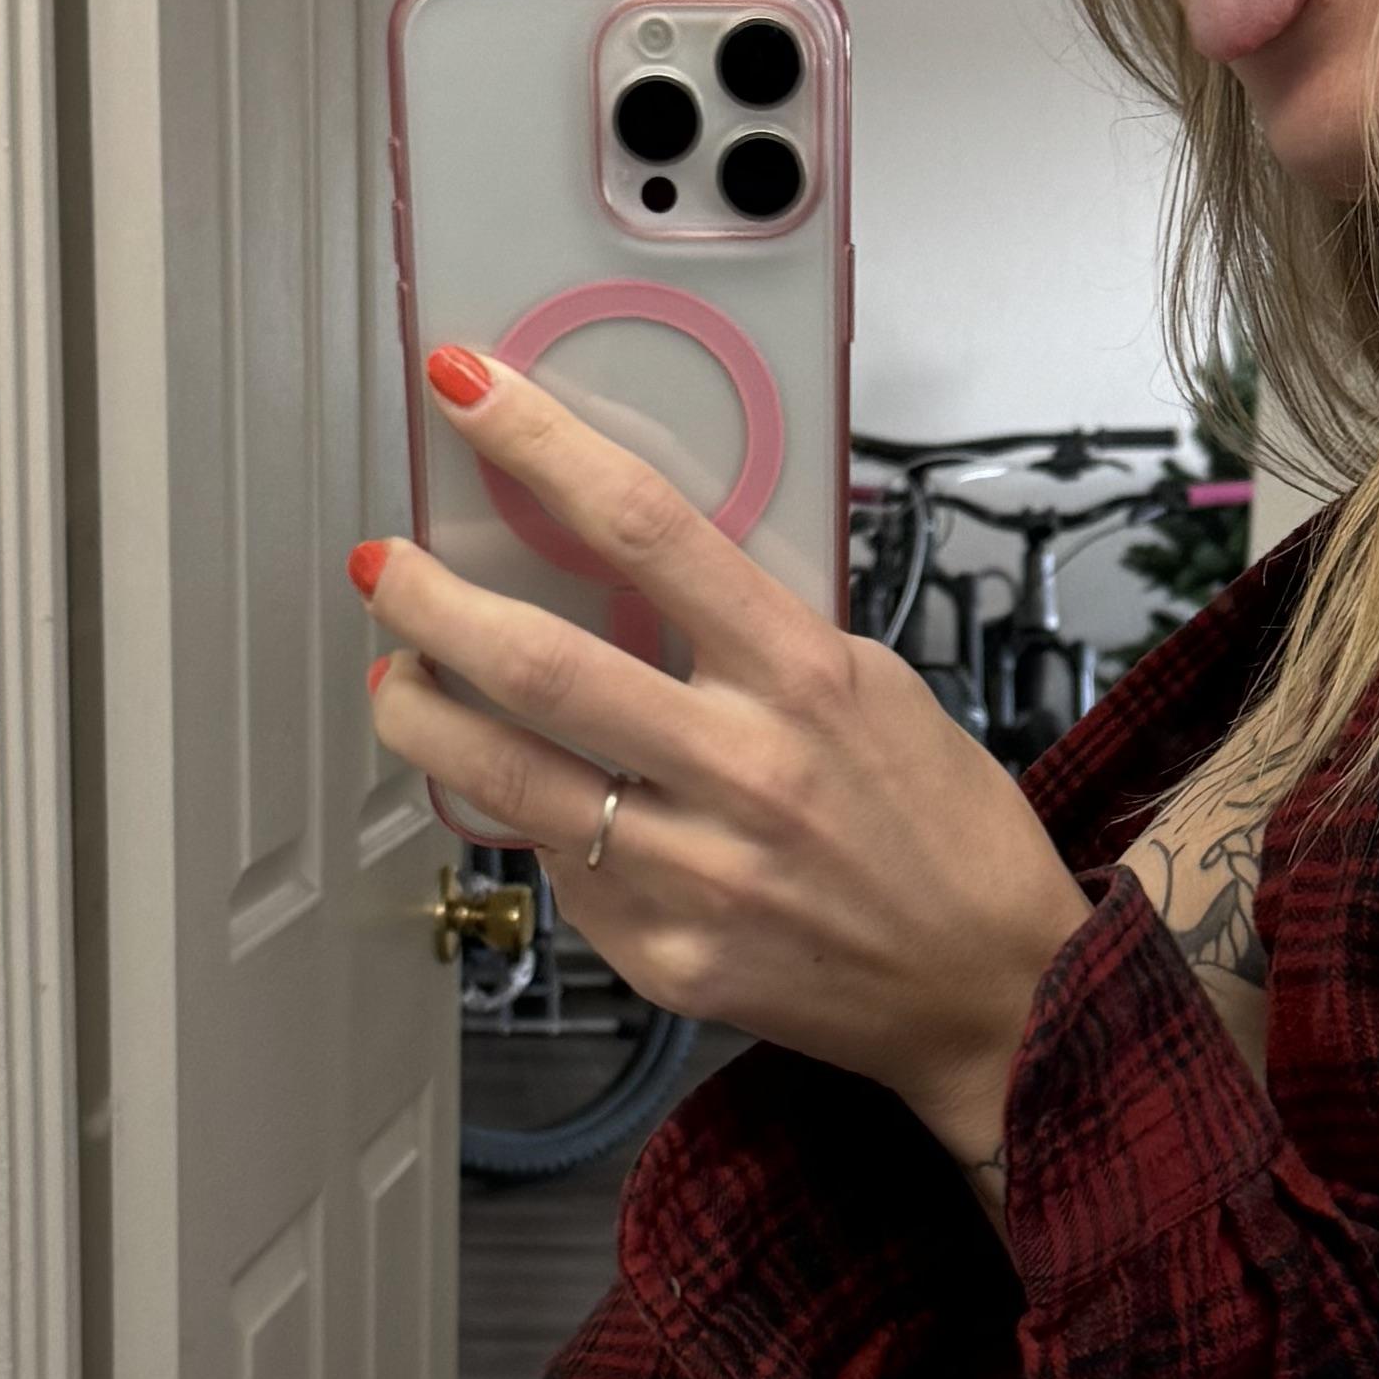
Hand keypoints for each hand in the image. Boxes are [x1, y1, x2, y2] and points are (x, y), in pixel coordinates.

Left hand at [353, 347, 1089, 1155]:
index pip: (648, 529)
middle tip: (385, 568)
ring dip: (422, 717)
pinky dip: (531, 825)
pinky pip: (563, 874)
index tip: (469, 390)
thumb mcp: (873, 687)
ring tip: (396, 680)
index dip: (541, 447)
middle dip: (431, 602)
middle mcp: (745, 772)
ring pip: (507, 780)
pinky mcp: (668, 958)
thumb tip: (633, 576)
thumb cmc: (942, 828)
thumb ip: (755, 636)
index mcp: (802, 677)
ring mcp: (699, 875)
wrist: (994, 988)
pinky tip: (531, 801)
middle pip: (541, 663)